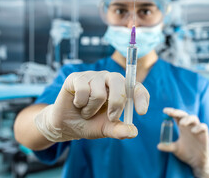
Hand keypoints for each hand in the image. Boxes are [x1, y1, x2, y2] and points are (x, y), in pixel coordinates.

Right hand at [34, 71, 149, 141]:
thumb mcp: (106, 129)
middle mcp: (108, 78)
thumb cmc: (90, 123)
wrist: (66, 124)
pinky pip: (83, 90)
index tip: (142, 112)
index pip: (136, 87)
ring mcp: (93, 76)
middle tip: (111, 117)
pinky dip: (80, 103)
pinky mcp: (77, 77)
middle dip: (116, 104)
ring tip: (87, 111)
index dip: (141, 97)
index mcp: (120, 89)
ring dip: (92, 109)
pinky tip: (77, 103)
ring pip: (99, 92)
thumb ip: (119, 130)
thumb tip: (133, 132)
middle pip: (118, 83)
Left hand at [157, 108, 208, 177]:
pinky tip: (193, 131)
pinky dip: (199, 127)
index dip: (171, 112)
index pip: (177, 116)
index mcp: (182, 128)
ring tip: (181, 124)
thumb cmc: (187, 153)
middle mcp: (189, 126)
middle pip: (184, 114)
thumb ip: (168, 146)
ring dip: (187, 119)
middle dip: (177, 112)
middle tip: (171, 113)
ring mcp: (197, 130)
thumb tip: (158, 146)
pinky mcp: (205, 135)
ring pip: (194, 118)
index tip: (164, 111)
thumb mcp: (176, 149)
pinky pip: (204, 127)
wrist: (197, 162)